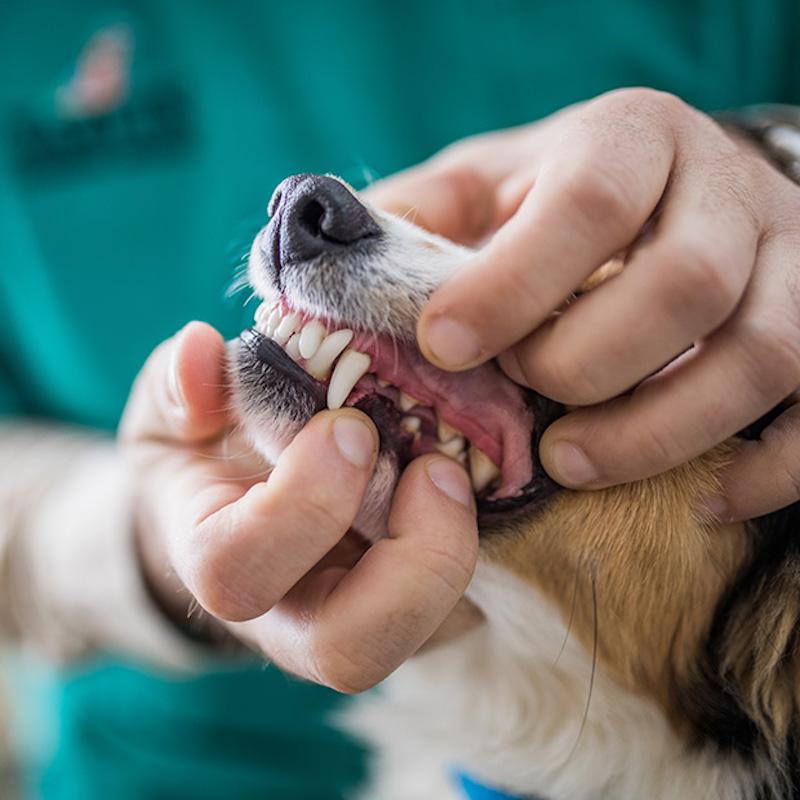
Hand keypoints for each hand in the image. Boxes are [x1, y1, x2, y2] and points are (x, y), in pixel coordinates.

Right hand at [120, 322, 477, 690]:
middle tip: (434, 468)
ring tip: (457, 471)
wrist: (244, 504)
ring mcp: (359, 619)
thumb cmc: (210, 455)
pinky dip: (486, 547)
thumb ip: (180, 385)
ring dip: (455, 554)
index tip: (349, 426)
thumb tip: (201, 352)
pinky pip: (465, 607)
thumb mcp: (177, 411)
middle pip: (349, 652)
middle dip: (406, 560)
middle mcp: (291, 615)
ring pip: (421, 639)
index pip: (238, 571)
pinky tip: (483, 479)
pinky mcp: (417, 609)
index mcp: (221, 561)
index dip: (301, 505)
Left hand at [367, 89, 799, 520]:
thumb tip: (318, 265)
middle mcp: (725, 192)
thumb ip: (412, 219)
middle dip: (588, 361)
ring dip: (661, 428)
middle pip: (684, 282)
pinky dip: (767, 470)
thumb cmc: (558, 201)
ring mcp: (792, 262)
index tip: (445, 343)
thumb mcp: (482, 185)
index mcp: (631, 140)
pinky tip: (699, 498)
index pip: (589, 202)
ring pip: (764, 353)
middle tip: (525, 400)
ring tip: (576, 463)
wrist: (675, 192)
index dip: (515, 281)